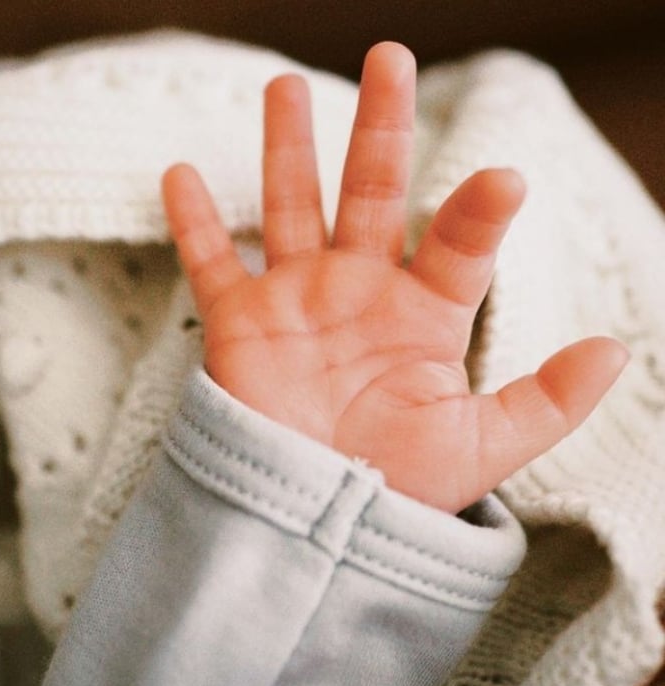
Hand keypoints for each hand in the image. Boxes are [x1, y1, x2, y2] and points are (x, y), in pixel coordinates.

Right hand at [161, 42, 628, 512]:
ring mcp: (298, 299)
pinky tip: (179, 173)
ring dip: (289, 148)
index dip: (479, 211)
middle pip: (372, 191)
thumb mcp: (482, 447)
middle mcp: (361, 290)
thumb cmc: (400, 486)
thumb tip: (613, 351)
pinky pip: (211, 261)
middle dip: (381, 128)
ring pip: (292, 206)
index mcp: (425, 311)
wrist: (320, 521)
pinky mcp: (242, 322)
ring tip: (286, 86)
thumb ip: (545, 401)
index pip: (458, 243)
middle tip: (389, 57)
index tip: (505, 181)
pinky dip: (192, 221)